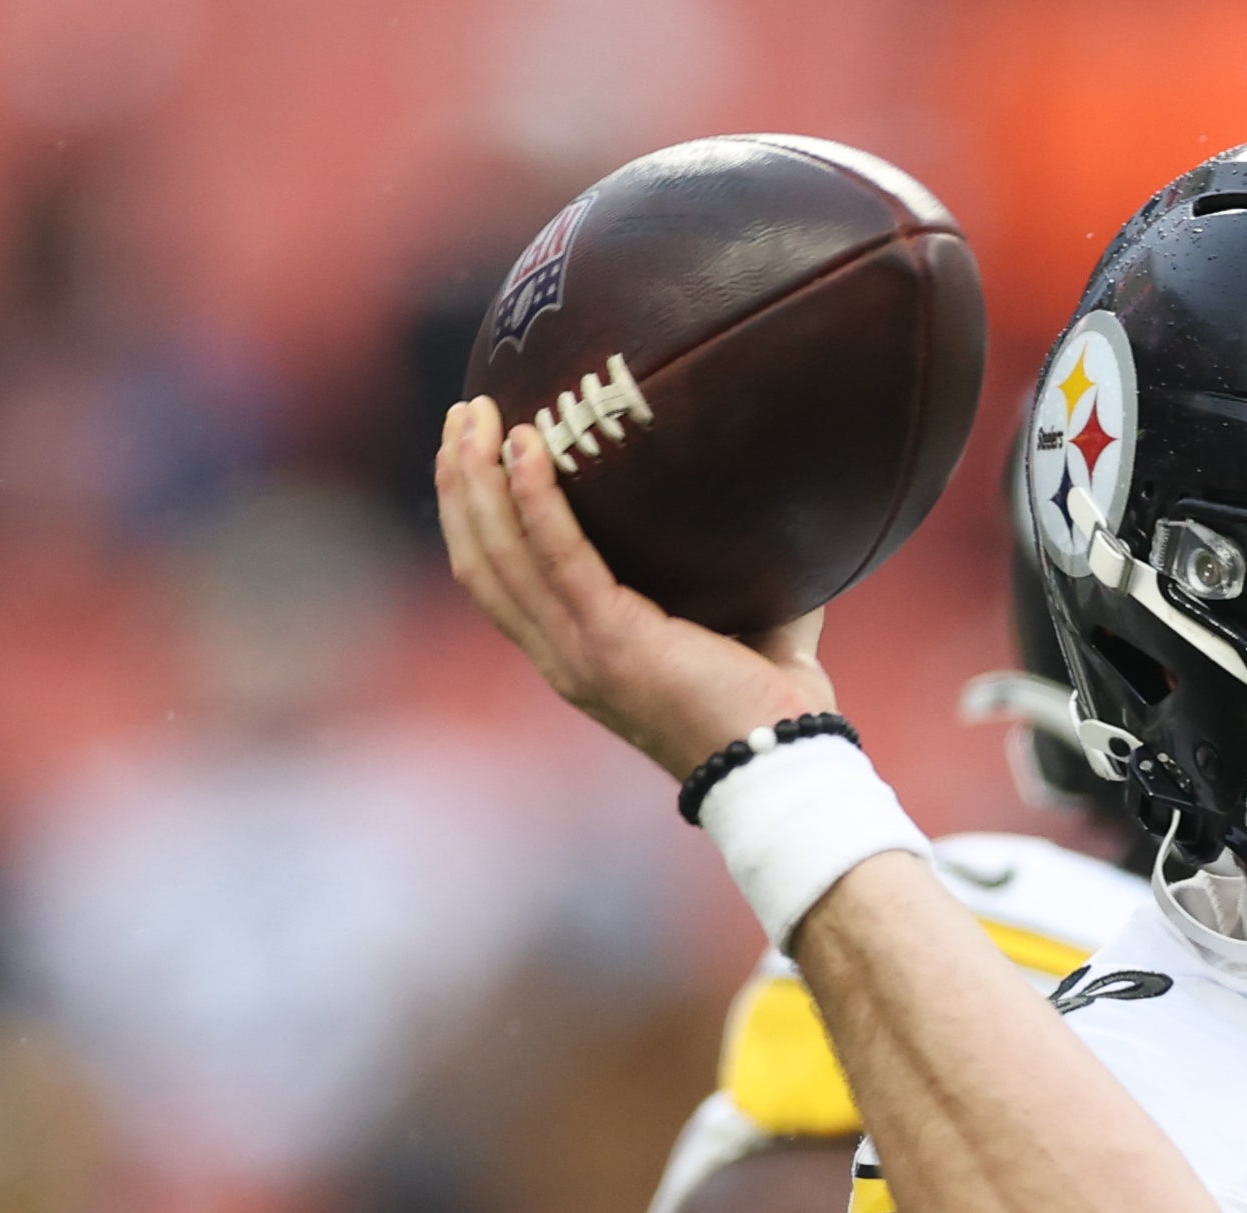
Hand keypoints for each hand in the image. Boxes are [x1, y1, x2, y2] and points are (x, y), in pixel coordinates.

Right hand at [431, 397, 831, 780]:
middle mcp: (564, 657)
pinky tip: (528, 444)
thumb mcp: (746, 632)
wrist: (787, 765)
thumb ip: (742, 583)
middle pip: (481, 558)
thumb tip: (775, 529)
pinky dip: (536, 496)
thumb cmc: (775, 710)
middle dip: (460, 483)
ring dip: (476, 477)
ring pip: (497, 553)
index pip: (500, 581)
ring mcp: (579, 652)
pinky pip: (557, 554)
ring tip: (471, 413)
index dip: (475, 516)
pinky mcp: (610, 640)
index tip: (473, 453)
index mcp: (580, 658)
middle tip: (462, 414)